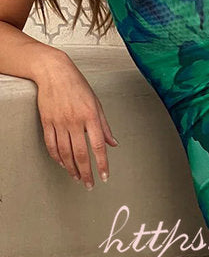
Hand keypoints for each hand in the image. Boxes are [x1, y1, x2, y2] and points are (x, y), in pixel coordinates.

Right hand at [36, 54, 118, 188]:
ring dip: (71, 168)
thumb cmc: (77, 85)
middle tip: (89, 184)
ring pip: (65, 152)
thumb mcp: (96, 104)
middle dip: (86, 172)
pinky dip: (57, 157)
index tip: (104, 176)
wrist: (54, 72)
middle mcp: (75, 121)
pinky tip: (63, 164)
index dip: (101, 164)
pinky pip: (51, 144)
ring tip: (77, 177)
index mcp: (90, 116)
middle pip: (80, 154)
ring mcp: (59, 122)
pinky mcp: (47, 121)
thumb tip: (113, 143)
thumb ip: (105, 126)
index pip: (98, 146)